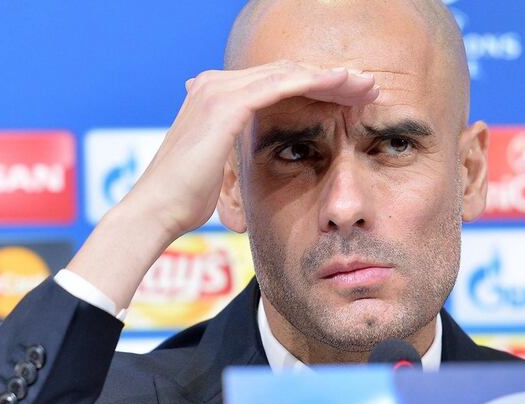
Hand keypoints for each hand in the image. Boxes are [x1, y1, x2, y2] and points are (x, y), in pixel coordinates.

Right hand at [68, 62, 378, 309]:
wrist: (155, 211)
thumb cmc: (183, 202)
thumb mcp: (215, 169)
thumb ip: (233, 152)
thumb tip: (253, 160)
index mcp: (213, 95)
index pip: (276, 82)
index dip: (316, 86)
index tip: (349, 99)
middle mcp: (215, 84)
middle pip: (287, 71)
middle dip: (331, 78)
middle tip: (368, 87)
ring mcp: (219, 90)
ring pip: (290, 73)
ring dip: (333, 78)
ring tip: (367, 87)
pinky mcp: (227, 105)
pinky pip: (283, 85)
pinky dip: (317, 83)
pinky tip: (344, 88)